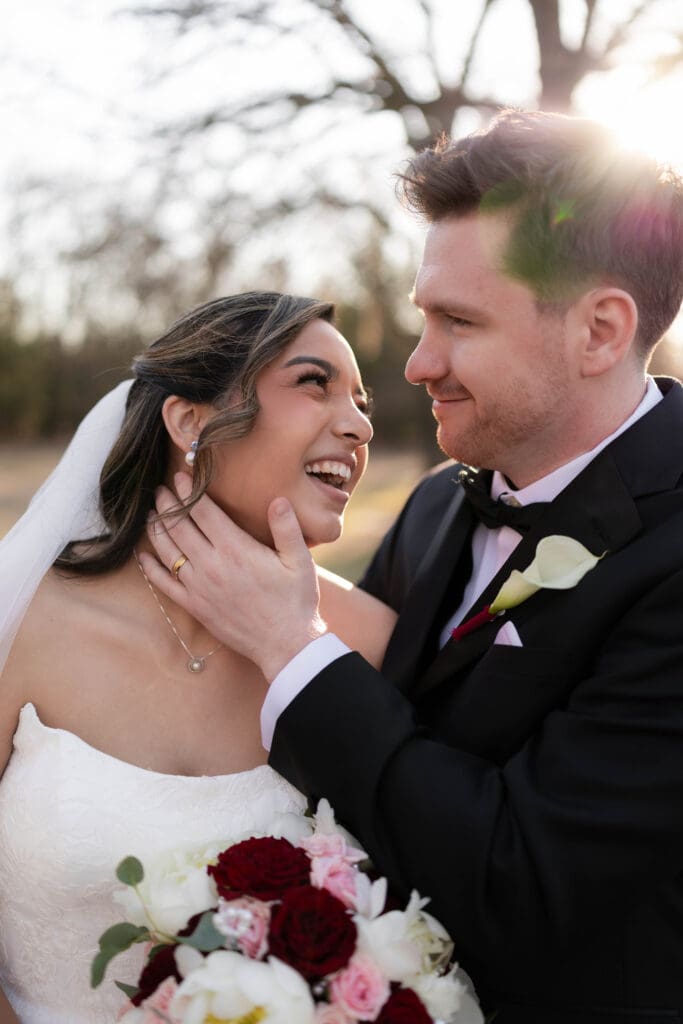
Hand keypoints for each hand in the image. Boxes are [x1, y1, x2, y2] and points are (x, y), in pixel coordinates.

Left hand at [138, 473, 326, 680]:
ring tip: (152, 514)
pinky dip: (151, 568)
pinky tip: (144, 556)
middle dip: (167, 505)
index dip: (188, 491)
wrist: (285, 644)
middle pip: (180, 527)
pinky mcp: (195, 606)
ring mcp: (199, 587)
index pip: (203, 512)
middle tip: (161, 490)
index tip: (180, 476)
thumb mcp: (300, 560)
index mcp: (236, 549)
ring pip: (167, 551)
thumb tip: (277, 499)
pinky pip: (164, 584)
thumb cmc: (296, 601)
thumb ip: (286, 527)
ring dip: (157, 530)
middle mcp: (211, 565)